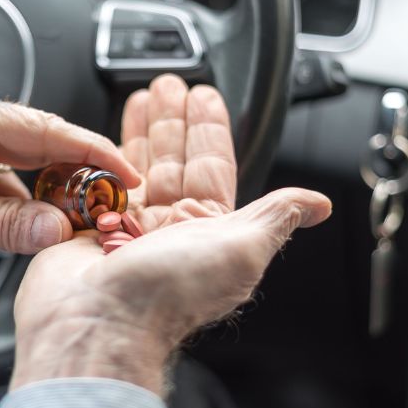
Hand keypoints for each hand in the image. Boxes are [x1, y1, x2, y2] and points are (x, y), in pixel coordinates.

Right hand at [12, 75, 330, 393]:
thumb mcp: (243, 246)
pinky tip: (102, 137)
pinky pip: (96, 188)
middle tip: (170, 86)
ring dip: (140, 131)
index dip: (211, 130)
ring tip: (141, 97)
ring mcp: (127, 232)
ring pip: (135, 170)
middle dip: (173, 121)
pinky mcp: (88, 232)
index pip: (214, 168)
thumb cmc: (169, 293)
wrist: (99, 321)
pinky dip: (99, 159)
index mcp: (208, 233)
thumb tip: (319, 204)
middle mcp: (168, 232)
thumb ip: (277, 216)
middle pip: (174, 162)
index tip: (204, 97)